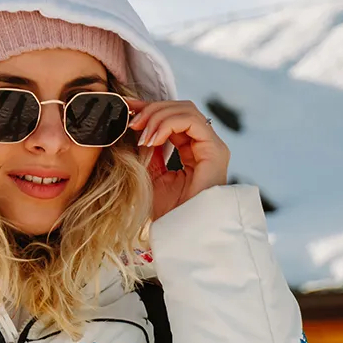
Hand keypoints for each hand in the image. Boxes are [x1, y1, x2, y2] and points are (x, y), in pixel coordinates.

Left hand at [127, 98, 229, 220]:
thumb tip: (134, 130)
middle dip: (152, 110)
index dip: (150, 109)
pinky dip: (167, 125)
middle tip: (131, 121)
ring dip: (157, 117)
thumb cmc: (169, 213)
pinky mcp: (215, 150)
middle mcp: (205, 145)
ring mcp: (212, 146)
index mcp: (192, 150)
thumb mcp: (151, 176)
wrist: (184, 233)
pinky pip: (191, 122)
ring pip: (185, 110)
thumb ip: (147, 153)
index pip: (173, 118)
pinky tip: (152, 139)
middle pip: (180, 108)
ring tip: (140, 133)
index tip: (128, 109)